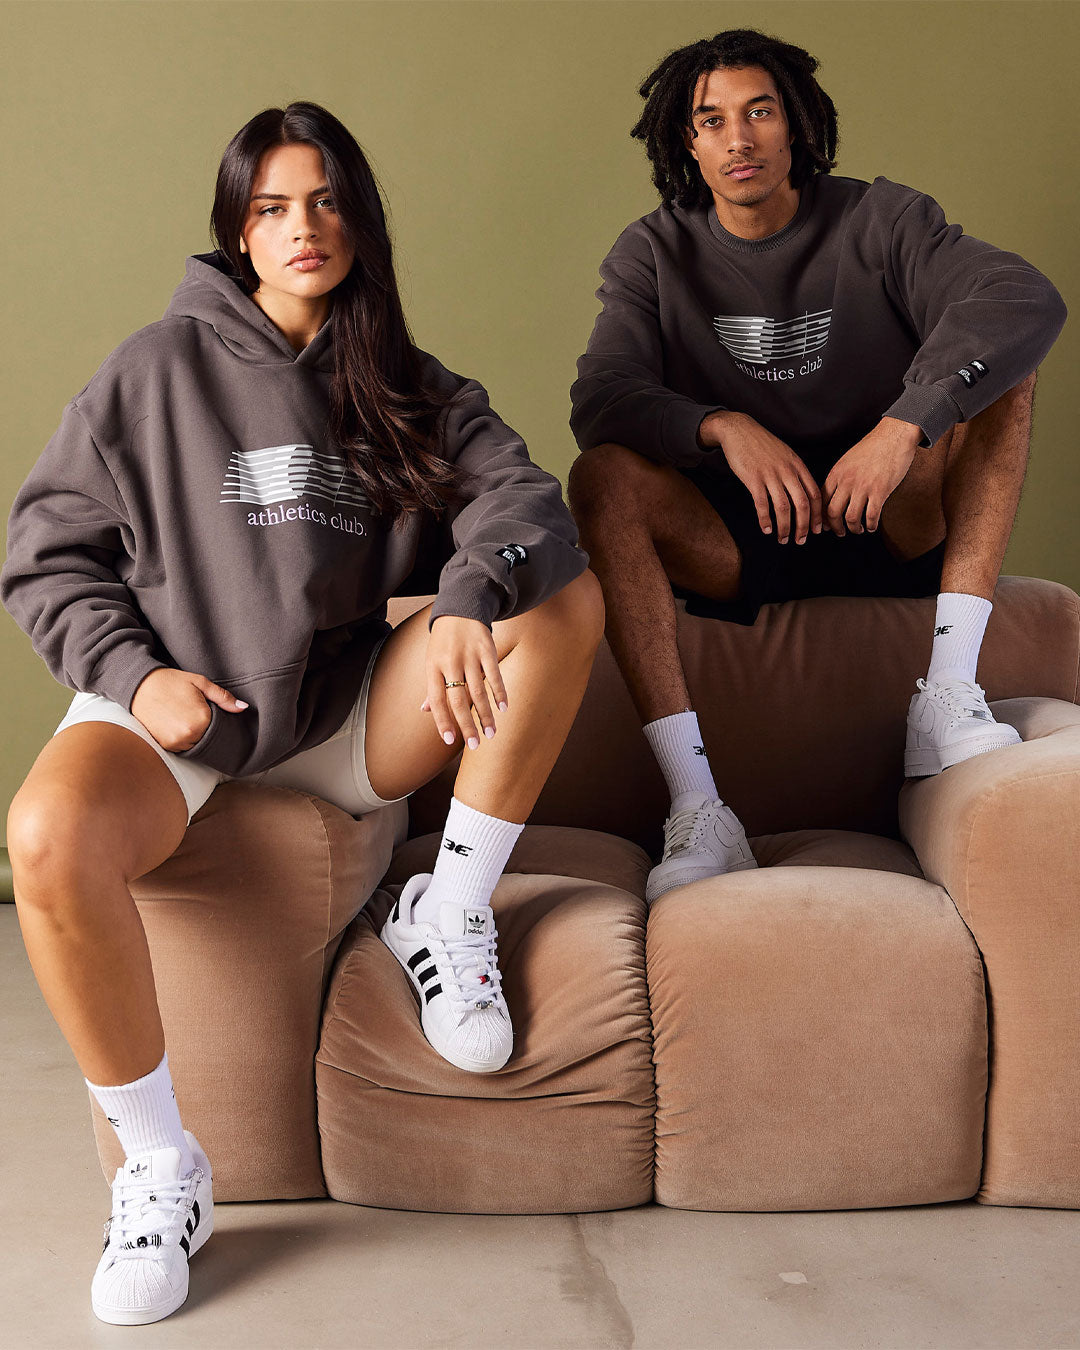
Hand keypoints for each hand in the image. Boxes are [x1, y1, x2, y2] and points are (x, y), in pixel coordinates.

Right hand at [130, 667, 247, 751]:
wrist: (139, 685)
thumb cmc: (171, 681)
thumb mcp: (200, 683)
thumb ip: (223, 698)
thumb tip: (243, 708)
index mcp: (200, 720)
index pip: (219, 728)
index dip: (215, 718)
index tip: (208, 709)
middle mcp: (187, 735)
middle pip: (208, 738)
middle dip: (205, 727)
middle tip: (194, 711)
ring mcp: (174, 742)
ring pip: (195, 744)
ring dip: (194, 734)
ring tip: (184, 715)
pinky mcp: (164, 745)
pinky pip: (182, 747)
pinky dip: (183, 738)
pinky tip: (177, 722)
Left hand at [421, 615, 507, 749]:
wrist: (460, 609)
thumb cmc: (444, 641)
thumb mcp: (432, 660)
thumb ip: (432, 686)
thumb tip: (425, 710)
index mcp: (433, 667)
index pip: (436, 699)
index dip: (442, 721)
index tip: (449, 741)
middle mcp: (450, 663)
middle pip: (459, 699)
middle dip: (467, 725)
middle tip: (475, 745)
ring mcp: (469, 656)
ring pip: (478, 691)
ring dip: (485, 715)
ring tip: (491, 733)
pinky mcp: (486, 650)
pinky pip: (494, 675)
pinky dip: (499, 693)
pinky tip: (503, 708)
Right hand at [699, 410, 821, 544]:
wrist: (739, 430)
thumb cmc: (761, 444)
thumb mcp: (785, 454)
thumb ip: (794, 472)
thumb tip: (802, 494)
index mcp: (797, 465)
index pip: (814, 494)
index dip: (818, 515)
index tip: (817, 529)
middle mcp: (787, 471)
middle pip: (802, 504)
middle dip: (804, 526)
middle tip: (801, 540)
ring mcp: (770, 475)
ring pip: (783, 508)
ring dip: (785, 528)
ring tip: (783, 539)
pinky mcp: (753, 479)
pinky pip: (762, 504)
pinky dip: (765, 520)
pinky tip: (766, 529)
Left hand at [822, 418, 920, 535]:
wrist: (894, 435)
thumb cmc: (873, 446)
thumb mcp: (848, 460)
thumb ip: (841, 477)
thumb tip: (837, 495)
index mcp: (836, 473)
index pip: (822, 501)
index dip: (822, 517)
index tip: (826, 524)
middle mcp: (846, 481)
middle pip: (832, 513)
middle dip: (835, 527)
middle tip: (840, 532)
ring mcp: (863, 487)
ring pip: (851, 518)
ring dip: (854, 528)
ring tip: (858, 529)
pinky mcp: (880, 491)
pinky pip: (871, 516)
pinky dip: (870, 525)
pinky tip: (872, 526)